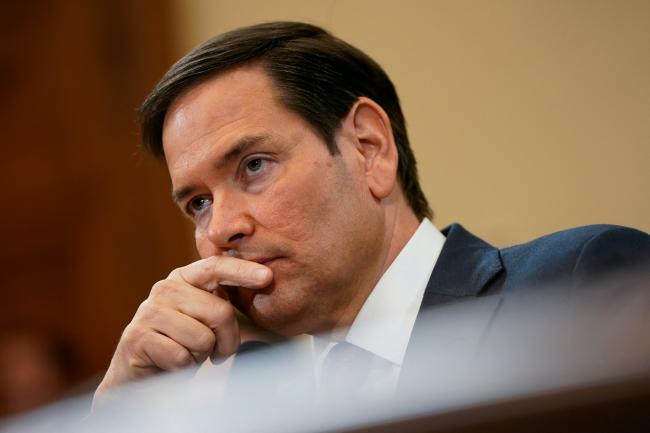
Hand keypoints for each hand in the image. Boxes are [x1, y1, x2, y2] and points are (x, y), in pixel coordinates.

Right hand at [94, 256, 271, 398]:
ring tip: (187, 354)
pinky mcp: (137, 337)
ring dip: (201, 355)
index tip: (267, 277)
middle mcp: (165, 288)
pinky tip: (170, 364)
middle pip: (220, 311)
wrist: (142, 376)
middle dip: (227, 341)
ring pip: (202, 338)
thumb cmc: (183, 344)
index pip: (216, 267)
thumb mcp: (205, 318)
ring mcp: (149, 311)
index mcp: (184, 278)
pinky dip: (183, 368)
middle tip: (216, 352)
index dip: (242, 271)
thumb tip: (264, 282)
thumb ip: (223, 303)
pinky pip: (182, 357)